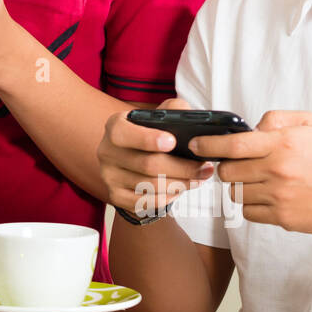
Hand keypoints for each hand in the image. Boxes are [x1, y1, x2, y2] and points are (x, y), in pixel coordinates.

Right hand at [97, 97, 214, 217]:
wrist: (134, 156)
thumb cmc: (152, 134)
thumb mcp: (160, 116)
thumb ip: (174, 109)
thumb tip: (187, 116)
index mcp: (115, 126)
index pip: (124, 133)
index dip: (147, 139)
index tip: (172, 142)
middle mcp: (107, 151)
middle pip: (147, 164)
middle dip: (181, 168)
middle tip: (205, 168)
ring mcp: (109, 176)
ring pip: (150, 185)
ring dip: (181, 184)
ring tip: (199, 178)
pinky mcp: (115, 195)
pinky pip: (146, 202)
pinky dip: (168, 197)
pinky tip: (180, 188)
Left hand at [190, 111, 311, 237]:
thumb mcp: (310, 125)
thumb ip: (276, 119)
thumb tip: (250, 127)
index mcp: (281, 144)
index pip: (232, 144)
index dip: (207, 145)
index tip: (195, 144)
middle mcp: (277, 170)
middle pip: (227, 172)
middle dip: (227, 168)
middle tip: (238, 166)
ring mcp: (278, 196)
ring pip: (234, 193)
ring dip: (240, 187)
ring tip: (257, 182)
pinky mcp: (281, 217)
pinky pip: (247, 212)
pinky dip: (251, 206)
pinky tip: (266, 198)